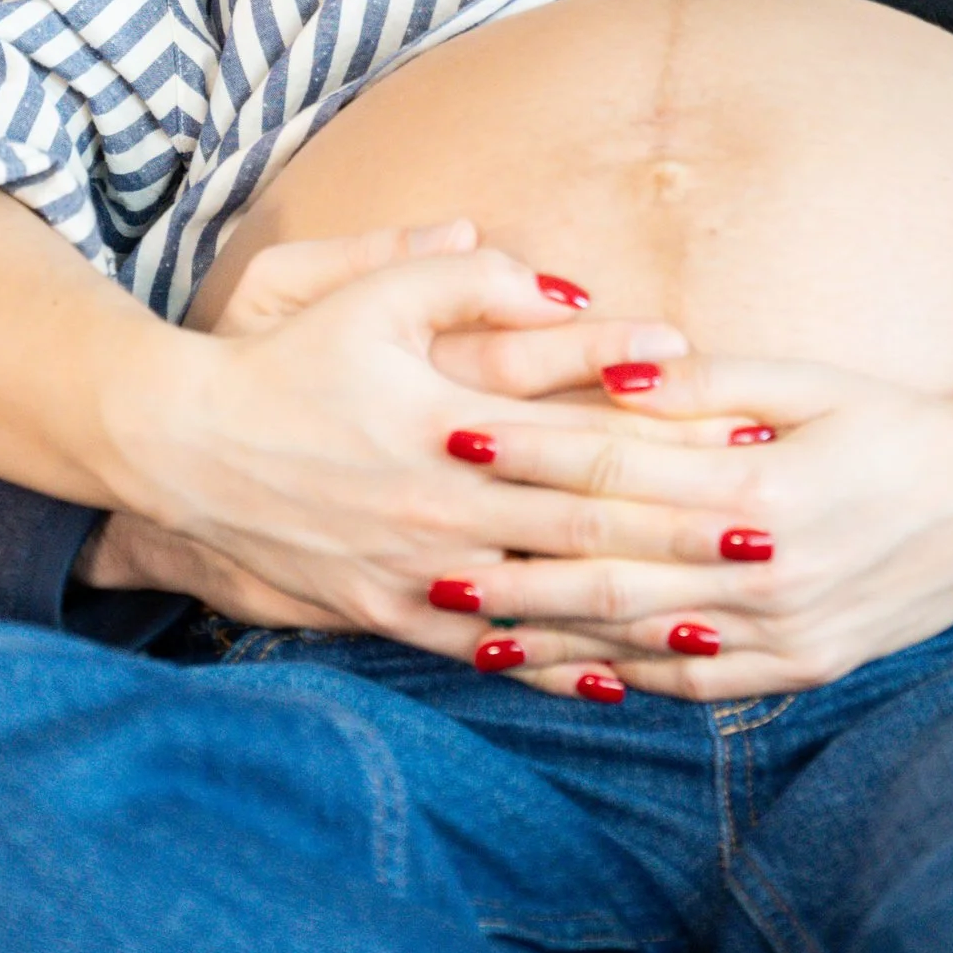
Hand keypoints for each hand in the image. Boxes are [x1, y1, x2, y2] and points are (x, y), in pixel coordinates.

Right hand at [105, 224, 763, 649]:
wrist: (181, 448)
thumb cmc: (281, 359)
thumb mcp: (361, 292)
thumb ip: (457, 273)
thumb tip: (551, 278)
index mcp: (446, 420)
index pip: (580, 429)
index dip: (668, 436)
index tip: (746, 440)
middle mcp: (441, 504)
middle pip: (584, 524)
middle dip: (682, 535)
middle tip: (772, 543)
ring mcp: (416, 570)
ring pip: (546, 599)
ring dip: (637, 611)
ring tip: (723, 620)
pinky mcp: (387, 613)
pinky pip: (485, 653)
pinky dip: (553, 666)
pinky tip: (616, 679)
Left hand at [405, 355, 952, 700]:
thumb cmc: (897, 423)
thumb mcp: (810, 382)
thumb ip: (705, 383)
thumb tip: (607, 369)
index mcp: (766, 484)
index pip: (618, 469)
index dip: (529, 453)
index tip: (454, 435)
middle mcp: (771, 568)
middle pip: (612, 568)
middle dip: (511, 563)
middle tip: (426, 554)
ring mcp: (788, 630)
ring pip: (641, 641)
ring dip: (550, 636)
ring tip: (467, 627)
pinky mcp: (803, 668)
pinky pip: (694, 685)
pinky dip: (623, 680)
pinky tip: (564, 672)